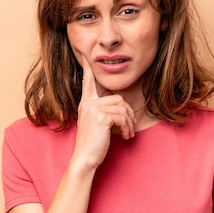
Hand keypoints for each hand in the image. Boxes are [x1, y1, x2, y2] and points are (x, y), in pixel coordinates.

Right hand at [71, 54, 135, 169]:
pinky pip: (122, 116)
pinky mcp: (101, 117)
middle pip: (117, 97)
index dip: (87, 66)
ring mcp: (93, 109)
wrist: (84, 159)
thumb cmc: (93, 144)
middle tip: (128, 128)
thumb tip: (119, 105)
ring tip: (127, 134)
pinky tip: (125, 137)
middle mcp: (87, 103)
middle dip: (127, 114)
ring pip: (122, 107)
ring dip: (129, 122)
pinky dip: (127, 127)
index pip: (87, 80)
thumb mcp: (96, 124)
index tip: (84, 53)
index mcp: (85, 103)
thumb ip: (102, 110)